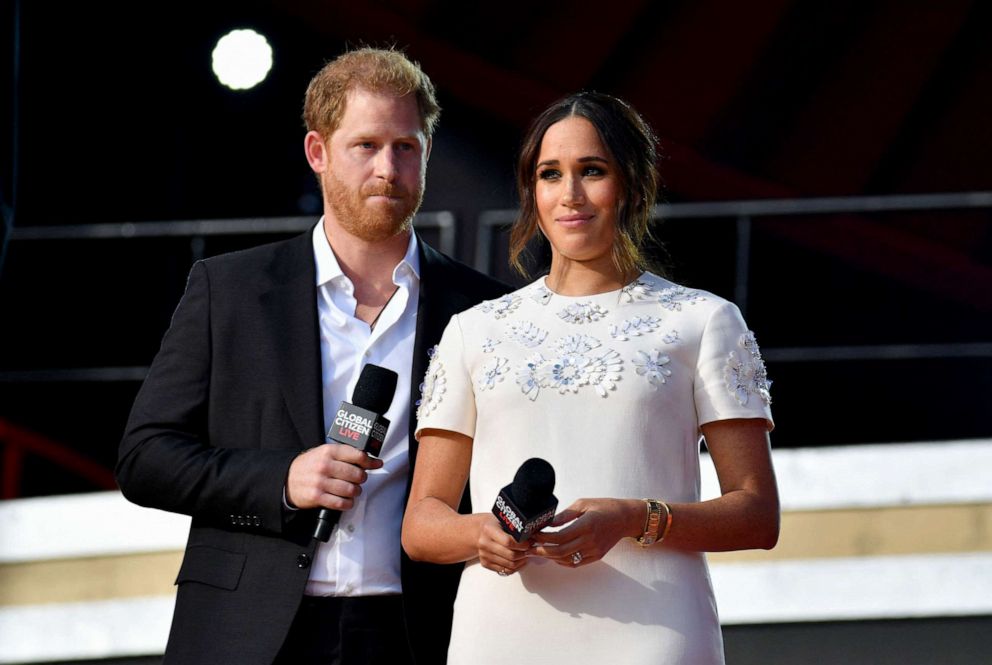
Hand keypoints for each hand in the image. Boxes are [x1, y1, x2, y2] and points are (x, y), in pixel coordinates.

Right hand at [285, 443, 383, 509]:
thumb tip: (371, 460)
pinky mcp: (317, 497)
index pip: (357, 455)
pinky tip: (346, 500)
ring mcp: (320, 482)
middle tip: (359, 479)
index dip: (370, 461)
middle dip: (362, 479)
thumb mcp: (324, 453)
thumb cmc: (309, 466)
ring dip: (355, 492)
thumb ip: (345, 454)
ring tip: (352, 490)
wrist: (286, 479)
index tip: (376, 464)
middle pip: (357, 474)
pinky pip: (341, 503)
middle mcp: (325, 466)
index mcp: (328, 452)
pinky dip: (347, 503)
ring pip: (351, 490)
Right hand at [477, 515, 530, 575]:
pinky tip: (519, 561)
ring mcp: (484, 554)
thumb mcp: (504, 520)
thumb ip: (517, 527)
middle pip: (510, 555)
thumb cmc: (496, 524)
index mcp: (489, 529)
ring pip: (509, 564)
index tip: (529, 543)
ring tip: (526, 555)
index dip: (522, 544)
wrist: (479, 531)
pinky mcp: (485, 563)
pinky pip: (504, 570)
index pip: (508, 541)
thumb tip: (536, 535)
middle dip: (524, 553)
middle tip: (530, 550)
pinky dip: (514, 568)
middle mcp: (484, 543)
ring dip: (521, 561)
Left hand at [529, 498, 643, 566]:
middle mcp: (590, 541)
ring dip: (550, 557)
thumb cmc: (604, 507)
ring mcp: (594, 551)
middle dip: (542, 551)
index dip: (543, 538)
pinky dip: (562, 561)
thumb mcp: (583, 504)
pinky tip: (554, 556)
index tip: (533, 535)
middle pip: (560, 551)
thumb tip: (548, 523)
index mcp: (586, 525)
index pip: (559, 536)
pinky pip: (576, 563)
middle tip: (529, 548)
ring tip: (538, 552)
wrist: (625, 518)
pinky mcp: (596, 556)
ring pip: (566, 560)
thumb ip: (565, 515)